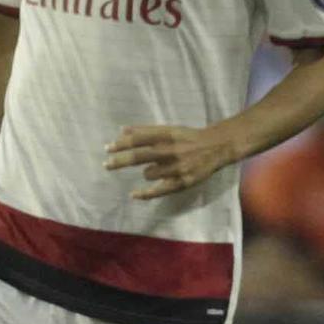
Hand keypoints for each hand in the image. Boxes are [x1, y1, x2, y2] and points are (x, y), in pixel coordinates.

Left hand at [104, 124, 232, 199]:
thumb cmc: (188, 137)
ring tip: (156, 169)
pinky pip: (159, 191)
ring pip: (148, 173)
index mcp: (166, 135)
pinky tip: (133, 195)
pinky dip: (145, 194)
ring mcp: (177, 167)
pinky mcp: (182, 182)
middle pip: (139, 156)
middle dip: (120, 161)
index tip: (107, 148)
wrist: (216, 147)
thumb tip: (122, 130)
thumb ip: (146, 130)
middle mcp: (170, 150)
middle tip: (106, 164)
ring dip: (147, 172)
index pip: (139, 139)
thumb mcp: (169, 129)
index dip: (121, 144)